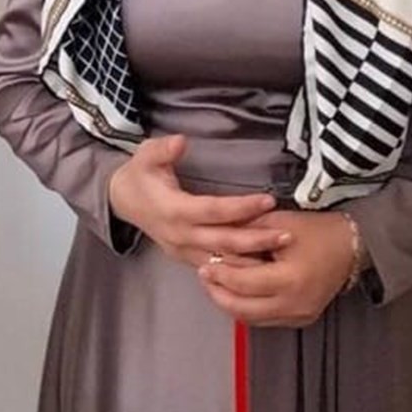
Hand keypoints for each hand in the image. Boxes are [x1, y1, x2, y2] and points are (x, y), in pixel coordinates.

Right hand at [107, 135, 288, 267]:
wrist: (122, 201)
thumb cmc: (140, 175)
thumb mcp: (145, 155)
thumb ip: (162, 149)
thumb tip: (180, 141)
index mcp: (173, 210)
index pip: (213, 211)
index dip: (241, 208)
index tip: (268, 200)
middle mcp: (180, 235)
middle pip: (223, 242)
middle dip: (257, 241)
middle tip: (288, 236)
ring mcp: (183, 251)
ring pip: (222, 262)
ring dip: (252, 260)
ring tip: (282, 254)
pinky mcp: (187, 258)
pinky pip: (216, 269)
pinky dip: (239, 270)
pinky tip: (263, 267)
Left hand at [197, 209, 360, 327]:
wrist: (351, 246)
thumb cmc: (318, 231)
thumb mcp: (279, 224)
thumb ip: (246, 235)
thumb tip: (215, 244)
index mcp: (290, 279)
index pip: (243, 283)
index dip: (220, 275)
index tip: (206, 265)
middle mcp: (295, 303)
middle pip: (242, 308)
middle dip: (219, 293)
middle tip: (206, 277)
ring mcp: (299, 315)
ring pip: (251, 318)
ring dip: (231, 303)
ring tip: (218, 285)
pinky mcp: (301, 319)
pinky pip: (266, 319)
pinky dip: (249, 307)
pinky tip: (239, 292)